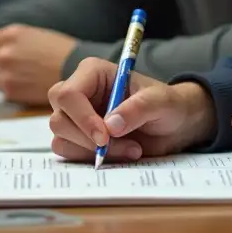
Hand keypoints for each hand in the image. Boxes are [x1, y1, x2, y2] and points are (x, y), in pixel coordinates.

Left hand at [0, 25, 77, 104]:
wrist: (74, 70)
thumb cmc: (59, 51)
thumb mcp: (34, 35)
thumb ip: (12, 40)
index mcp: (11, 34)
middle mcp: (4, 52)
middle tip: (9, 71)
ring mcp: (5, 72)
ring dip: (0, 81)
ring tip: (20, 80)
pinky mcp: (10, 90)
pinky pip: (0, 93)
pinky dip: (10, 92)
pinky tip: (25, 87)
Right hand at [48, 57, 216, 162]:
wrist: (172, 125)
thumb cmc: (166, 105)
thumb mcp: (160, 102)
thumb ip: (138, 108)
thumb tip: (110, 125)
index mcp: (93, 72)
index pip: (68, 94)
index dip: (82, 118)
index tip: (105, 137)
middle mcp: (79, 92)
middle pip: (59, 119)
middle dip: (88, 139)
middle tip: (128, 146)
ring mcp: (75, 116)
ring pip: (62, 139)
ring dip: (95, 152)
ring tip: (131, 148)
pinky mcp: (77, 138)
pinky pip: (69, 153)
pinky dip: (92, 159)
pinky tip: (120, 154)